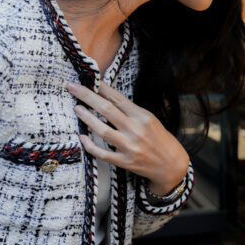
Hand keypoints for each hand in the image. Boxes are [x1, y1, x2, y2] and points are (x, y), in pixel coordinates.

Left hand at [68, 81, 189, 195]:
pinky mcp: (124, 161)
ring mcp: (129, 147)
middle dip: (87, 96)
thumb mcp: (150, 120)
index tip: (90, 79)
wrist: (171, 164)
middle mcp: (136, 130)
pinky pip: (102, 153)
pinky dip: (90, 145)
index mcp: (143, 116)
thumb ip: (130, 111)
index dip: (102, 88)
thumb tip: (106, 98)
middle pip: (107, 110)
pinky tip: (82, 137)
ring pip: (102, 130)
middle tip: (73, 87)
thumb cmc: (159, 139)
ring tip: (77, 108)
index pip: (118, 98)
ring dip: (87, 118)